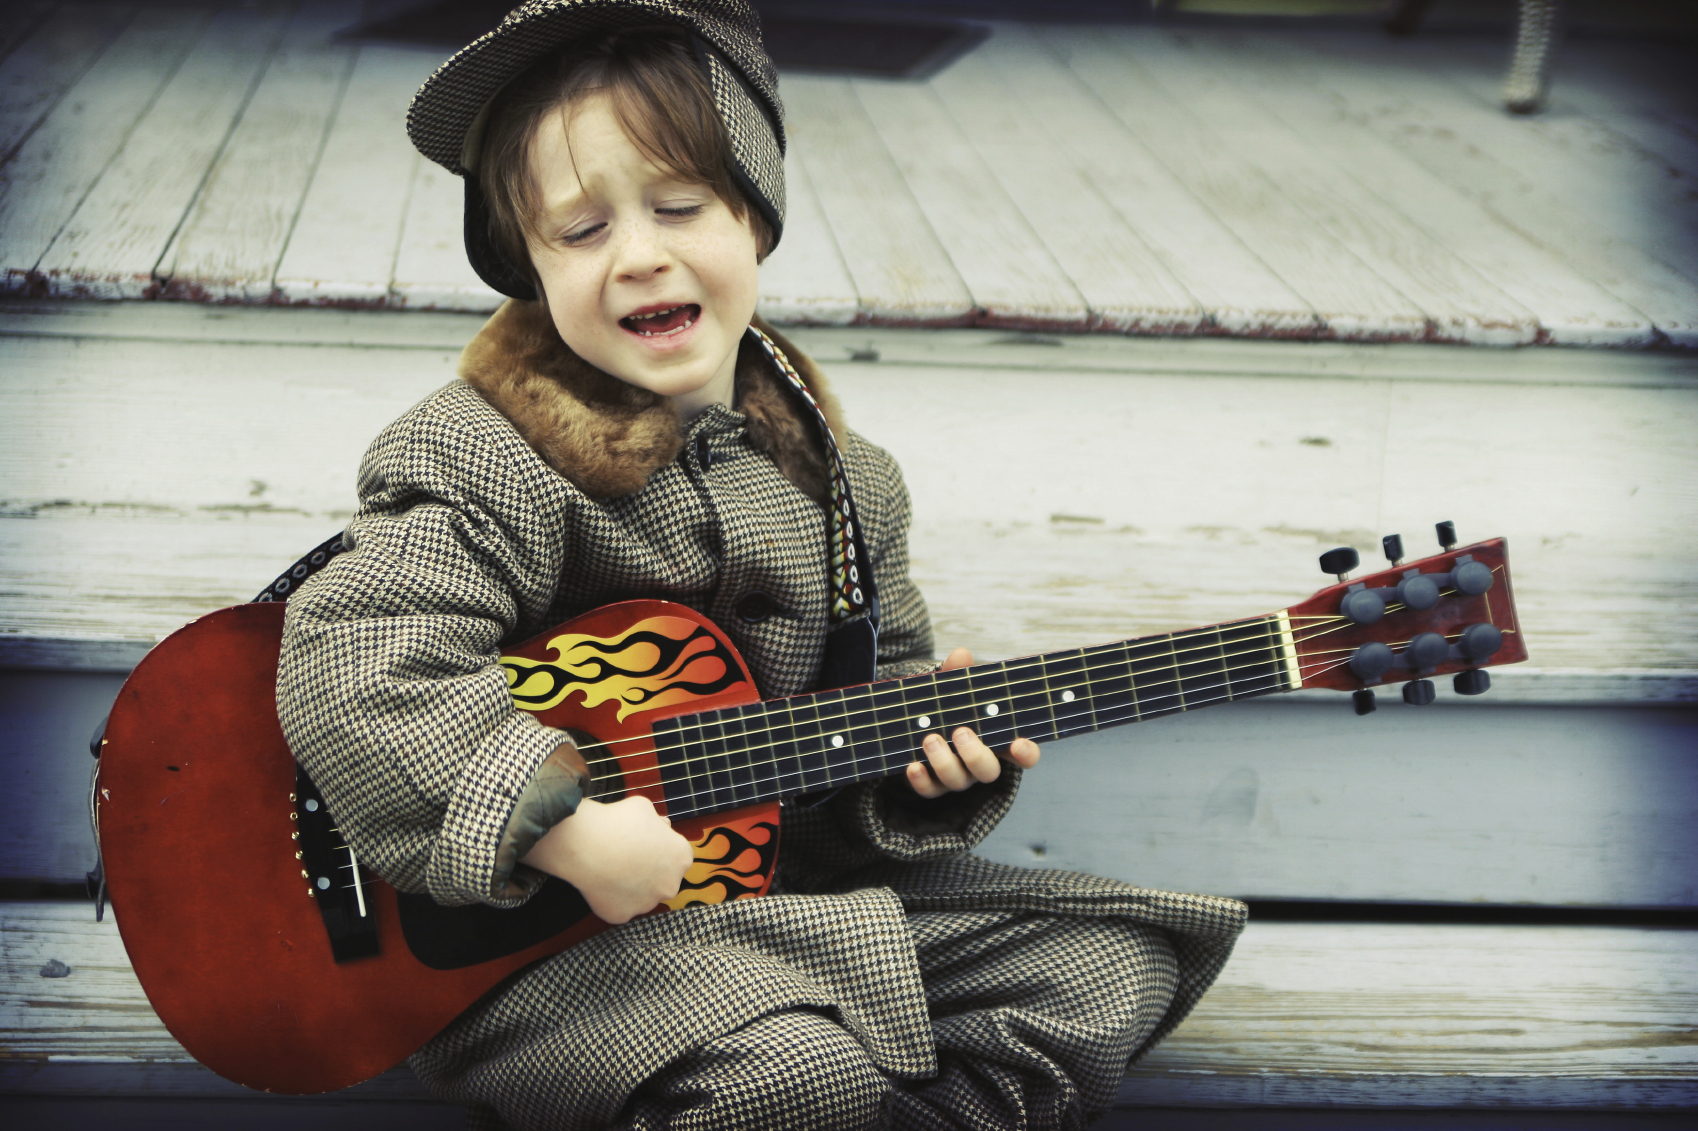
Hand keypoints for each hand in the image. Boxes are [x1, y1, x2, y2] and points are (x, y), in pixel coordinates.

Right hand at [520, 795, 693, 923]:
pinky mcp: (623, 915)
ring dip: (632, 886)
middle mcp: (670, 885)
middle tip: (628, 858)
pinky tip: (602, 882)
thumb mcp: (644, 807)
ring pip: (642, 896)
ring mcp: (647, 904)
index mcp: (681, 857)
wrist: (585, 844)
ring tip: (612, 868)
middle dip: (649, 871)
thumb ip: (658, 821)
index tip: (644, 845)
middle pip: (663, 879)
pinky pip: (620, 907)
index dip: (660, 849)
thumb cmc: (617, 821)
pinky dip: (611, 898)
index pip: (677, 856)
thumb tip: (663, 827)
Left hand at [905, 647, 1041, 798]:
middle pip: (988, 772)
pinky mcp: (931, 785)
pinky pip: (929, 791)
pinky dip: (921, 780)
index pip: (1023, 754)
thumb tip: (961, 654)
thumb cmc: (948, 709)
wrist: (916, 729)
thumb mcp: (954, 691)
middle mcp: (979, 763)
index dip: (1026, 752)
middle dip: (976, 754)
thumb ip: (959, 675)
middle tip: (961, 732)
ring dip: (944, 762)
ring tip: (930, 739)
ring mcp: (956, 776)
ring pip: (958, 781)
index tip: (1019, 743)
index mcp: (995, 741)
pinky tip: (912, 765)